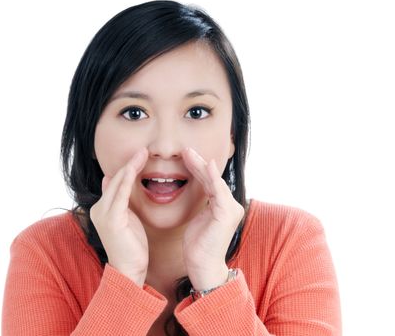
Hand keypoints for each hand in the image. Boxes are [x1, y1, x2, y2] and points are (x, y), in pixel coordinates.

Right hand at [90, 148, 148, 285]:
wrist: (129, 270)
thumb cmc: (131, 246)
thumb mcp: (127, 219)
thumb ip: (122, 201)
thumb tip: (114, 181)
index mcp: (103, 208)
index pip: (115, 182)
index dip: (126, 168)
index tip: (139, 155)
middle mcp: (99, 208)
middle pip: (115, 179)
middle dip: (129, 163)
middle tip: (142, 149)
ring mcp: (103, 213)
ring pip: (117, 183)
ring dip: (130, 166)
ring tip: (142, 153)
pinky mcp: (111, 219)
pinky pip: (121, 194)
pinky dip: (128, 179)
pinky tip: (135, 168)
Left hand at [181, 147, 244, 290]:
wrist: (202, 266)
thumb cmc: (198, 245)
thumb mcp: (197, 218)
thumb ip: (201, 204)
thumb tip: (195, 190)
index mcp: (223, 206)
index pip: (209, 182)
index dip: (197, 168)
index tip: (185, 156)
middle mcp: (231, 205)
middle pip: (212, 179)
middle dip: (198, 163)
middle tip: (186, 149)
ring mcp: (231, 209)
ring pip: (215, 182)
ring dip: (202, 166)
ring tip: (189, 153)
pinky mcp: (226, 214)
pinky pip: (219, 191)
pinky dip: (213, 177)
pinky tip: (206, 165)